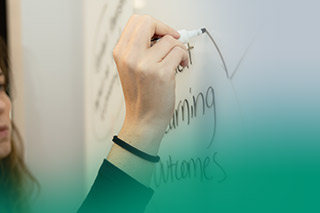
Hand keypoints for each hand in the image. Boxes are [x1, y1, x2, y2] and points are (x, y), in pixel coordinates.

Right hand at [113, 15, 188, 154]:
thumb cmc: (141, 96)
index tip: (163, 33)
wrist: (144, 119)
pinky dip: (184, 57)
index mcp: (121, 53)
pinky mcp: (161, 73)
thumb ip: (139, 48)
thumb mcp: (130, 68)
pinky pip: (179, 51)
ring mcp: (145, 65)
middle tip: (172, 38)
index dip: (154, 24)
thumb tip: (160, 32)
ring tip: (177, 59)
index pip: (136, 21)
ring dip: (179, 48)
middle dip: (165, 28)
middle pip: (149, 22)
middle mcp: (130, 57)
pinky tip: (181, 65)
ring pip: (169, 39)